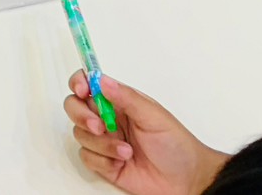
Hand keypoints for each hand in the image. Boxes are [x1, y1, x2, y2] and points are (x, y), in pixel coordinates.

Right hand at [65, 72, 228, 194]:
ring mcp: (104, 140)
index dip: (79, 82)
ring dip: (101, 144)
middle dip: (82, 116)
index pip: (88, 83)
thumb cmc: (176, 146)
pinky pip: (86, 157)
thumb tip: (102, 80)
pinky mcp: (103, 162)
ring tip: (125, 151)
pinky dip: (102, 160)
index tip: (82, 89)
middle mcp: (108, 118)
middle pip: (74, 107)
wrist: (186, 181)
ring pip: (80, 134)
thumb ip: (126, 97)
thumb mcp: (154, 116)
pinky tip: (120, 162)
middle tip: (99, 126)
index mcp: (119, 101)